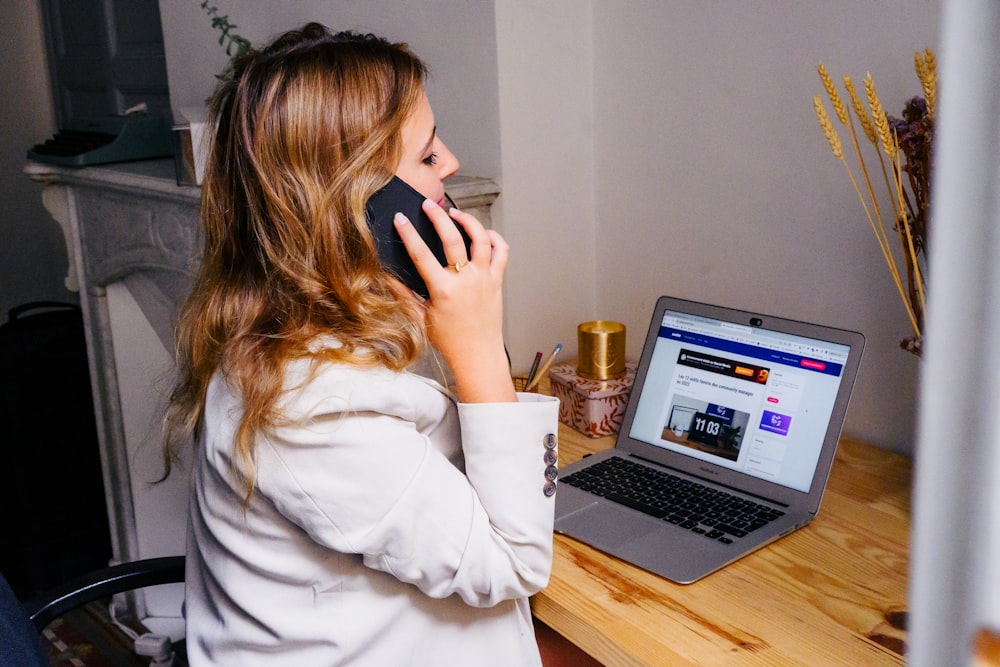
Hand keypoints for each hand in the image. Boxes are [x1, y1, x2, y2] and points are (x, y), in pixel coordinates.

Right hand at [394, 199, 515, 402]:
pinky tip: (482, 233)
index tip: (400, 219)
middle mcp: (466, 281)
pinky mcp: (497, 281)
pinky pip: (501, 251)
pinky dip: (493, 238)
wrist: (478, 355)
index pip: (422, 254)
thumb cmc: (450, 341)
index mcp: (444, 291)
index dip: (408, 234)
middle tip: (428, 205)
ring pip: (481, 239)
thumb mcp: (421, 318)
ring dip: (468, 221)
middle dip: (438, 217)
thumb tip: (386, 276)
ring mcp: (485, 279)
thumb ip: (403, 295)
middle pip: (453, 238)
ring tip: (455, 214)